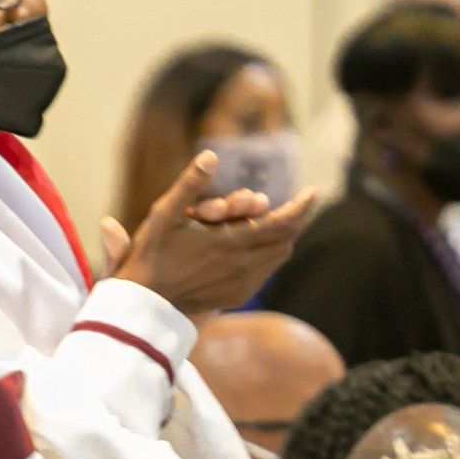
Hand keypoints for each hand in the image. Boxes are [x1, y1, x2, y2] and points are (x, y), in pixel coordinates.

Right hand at [109, 153, 316, 316]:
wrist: (147, 304)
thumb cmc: (153, 254)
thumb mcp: (164, 214)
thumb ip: (190, 183)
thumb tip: (210, 155)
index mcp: (232, 241)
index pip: (283, 223)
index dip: (301, 206)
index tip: (312, 191)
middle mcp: (244, 264)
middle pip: (286, 239)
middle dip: (294, 219)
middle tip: (297, 204)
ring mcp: (243, 283)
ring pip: (279, 256)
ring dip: (282, 237)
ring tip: (278, 222)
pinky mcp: (238, 295)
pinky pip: (266, 272)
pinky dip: (269, 255)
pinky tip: (258, 246)